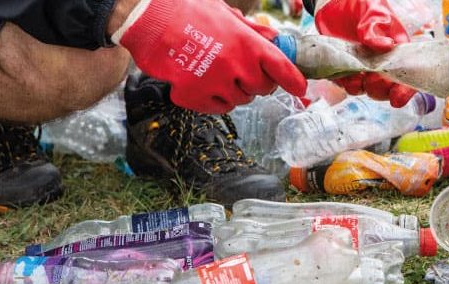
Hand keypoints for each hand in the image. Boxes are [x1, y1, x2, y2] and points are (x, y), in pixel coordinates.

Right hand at [113, 0, 306, 112]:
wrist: (149, 19)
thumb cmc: (188, 11)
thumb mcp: (226, 13)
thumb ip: (252, 30)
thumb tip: (273, 39)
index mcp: (248, 43)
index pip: (282, 68)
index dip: (294, 80)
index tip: (299, 87)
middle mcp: (236, 65)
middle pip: (262, 89)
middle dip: (256, 83)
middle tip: (243, 72)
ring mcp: (215, 83)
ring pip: (240, 100)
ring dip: (234, 91)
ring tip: (217, 72)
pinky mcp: (194, 95)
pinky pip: (217, 108)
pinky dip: (213, 100)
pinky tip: (203, 83)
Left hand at [313, 0, 416, 106]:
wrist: (334, 2)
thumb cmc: (360, 4)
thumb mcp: (372, 10)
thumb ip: (376, 28)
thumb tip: (385, 45)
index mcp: (396, 50)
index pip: (406, 75)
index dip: (405, 90)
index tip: (397, 97)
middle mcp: (382, 63)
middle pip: (387, 88)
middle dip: (380, 89)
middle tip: (372, 78)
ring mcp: (363, 68)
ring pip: (366, 90)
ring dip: (362, 89)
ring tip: (356, 79)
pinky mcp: (345, 69)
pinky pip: (346, 84)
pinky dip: (345, 84)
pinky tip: (344, 76)